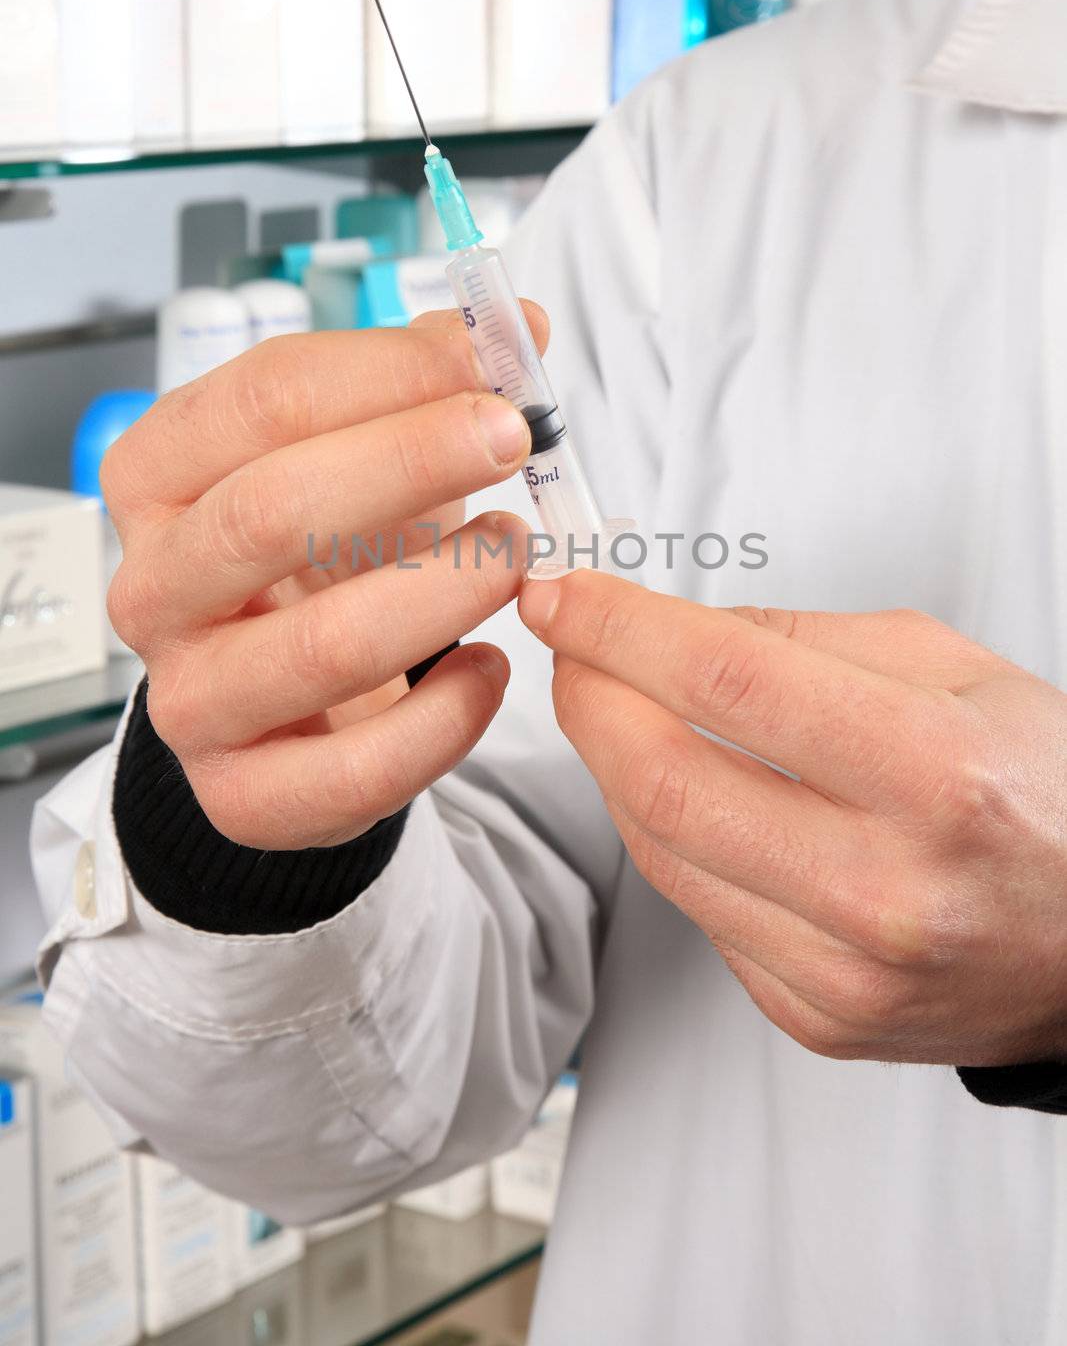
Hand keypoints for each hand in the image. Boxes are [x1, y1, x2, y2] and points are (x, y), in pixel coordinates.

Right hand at [104, 310, 542, 848]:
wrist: (288, 700)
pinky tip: (490, 670)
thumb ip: (425, 387)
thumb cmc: (323, 557)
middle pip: (271, 512)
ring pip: (322, 646)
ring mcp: (190, 701)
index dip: (390, 374)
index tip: (491, 365)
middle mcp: (154, 588)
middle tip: (514, 439)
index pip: (262, 399)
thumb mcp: (359, 454)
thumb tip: (514, 330)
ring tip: (515, 556)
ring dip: (444, 592)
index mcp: (160, 477)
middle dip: (410, 464)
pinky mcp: (244, 795)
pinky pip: (355, 771)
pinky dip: (446, 719)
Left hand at [518, 573, 1066, 1067]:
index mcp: (935, 775)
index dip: (617, 628)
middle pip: (663, 781)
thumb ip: (802, 638)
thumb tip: (671, 630)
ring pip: (660, 851)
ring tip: (620, 707)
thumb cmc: (1042, 790)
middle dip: (587, 698)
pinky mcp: (815, 1016)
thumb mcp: (952, 666)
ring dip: (614, 765)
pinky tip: (692, 795)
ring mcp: (845, 972)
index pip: (724, 682)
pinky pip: (697, 909)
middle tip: (570, 649)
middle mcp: (885, 890)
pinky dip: (673, 839)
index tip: (563, 595)